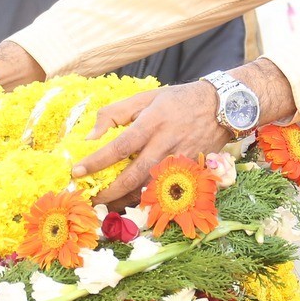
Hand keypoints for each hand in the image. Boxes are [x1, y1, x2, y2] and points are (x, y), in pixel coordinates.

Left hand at [75, 82, 233, 204]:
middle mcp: (166, 143)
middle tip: (90, 198)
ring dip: (124, 200)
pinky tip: (130, 201)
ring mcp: (180, 160)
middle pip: (133, 176)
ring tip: (106, 203)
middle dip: (109, 192)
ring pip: (149, 189)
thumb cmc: (178, 100)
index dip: (97, 161)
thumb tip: (91, 136)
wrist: (223, 107)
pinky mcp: (190, 172)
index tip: (76, 172)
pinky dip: (145, 199)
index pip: (120, 146)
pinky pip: (164, 191)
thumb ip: (115, 114)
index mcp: (152, 122)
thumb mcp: (145, 98)